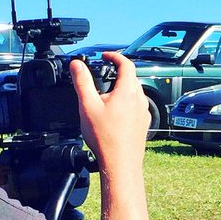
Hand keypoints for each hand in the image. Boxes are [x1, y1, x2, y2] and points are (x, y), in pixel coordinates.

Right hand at [69, 53, 148, 176]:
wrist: (120, 163)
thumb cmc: (105, 138)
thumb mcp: (87, 106)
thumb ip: (82, 82)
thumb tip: (77, 65)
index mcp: (127, 91)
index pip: (126, 64)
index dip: (115, 56)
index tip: (106, 56)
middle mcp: (139, 100)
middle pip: (132, 78)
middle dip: (118, 72)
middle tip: (104, 73)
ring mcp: (143, 112)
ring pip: (135, 93)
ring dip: (123, 88)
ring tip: (107, 95)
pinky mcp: (143, 124)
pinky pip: (137, 107)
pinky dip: (127, 103)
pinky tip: (116, 114)